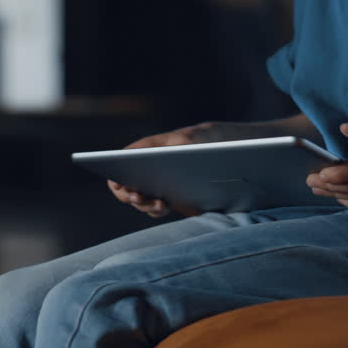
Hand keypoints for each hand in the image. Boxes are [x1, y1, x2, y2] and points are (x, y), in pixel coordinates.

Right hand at [108, 122, 240, 217]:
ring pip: (140, 199)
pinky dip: (156, 210)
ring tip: (160, 204)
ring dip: (145, 204)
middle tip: (139, 197)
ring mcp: (159, 184)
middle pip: (127, 184)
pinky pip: (156, 208)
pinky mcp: (171, 199)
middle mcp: (149, 168)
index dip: (116, 173)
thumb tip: (172, 152)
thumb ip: (181, 143)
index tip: (121, 184)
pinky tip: (165, 207)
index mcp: (148, 149)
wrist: (231, 157)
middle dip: (130, 194)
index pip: (123, 160)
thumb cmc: (208, 140)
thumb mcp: (196, 137)